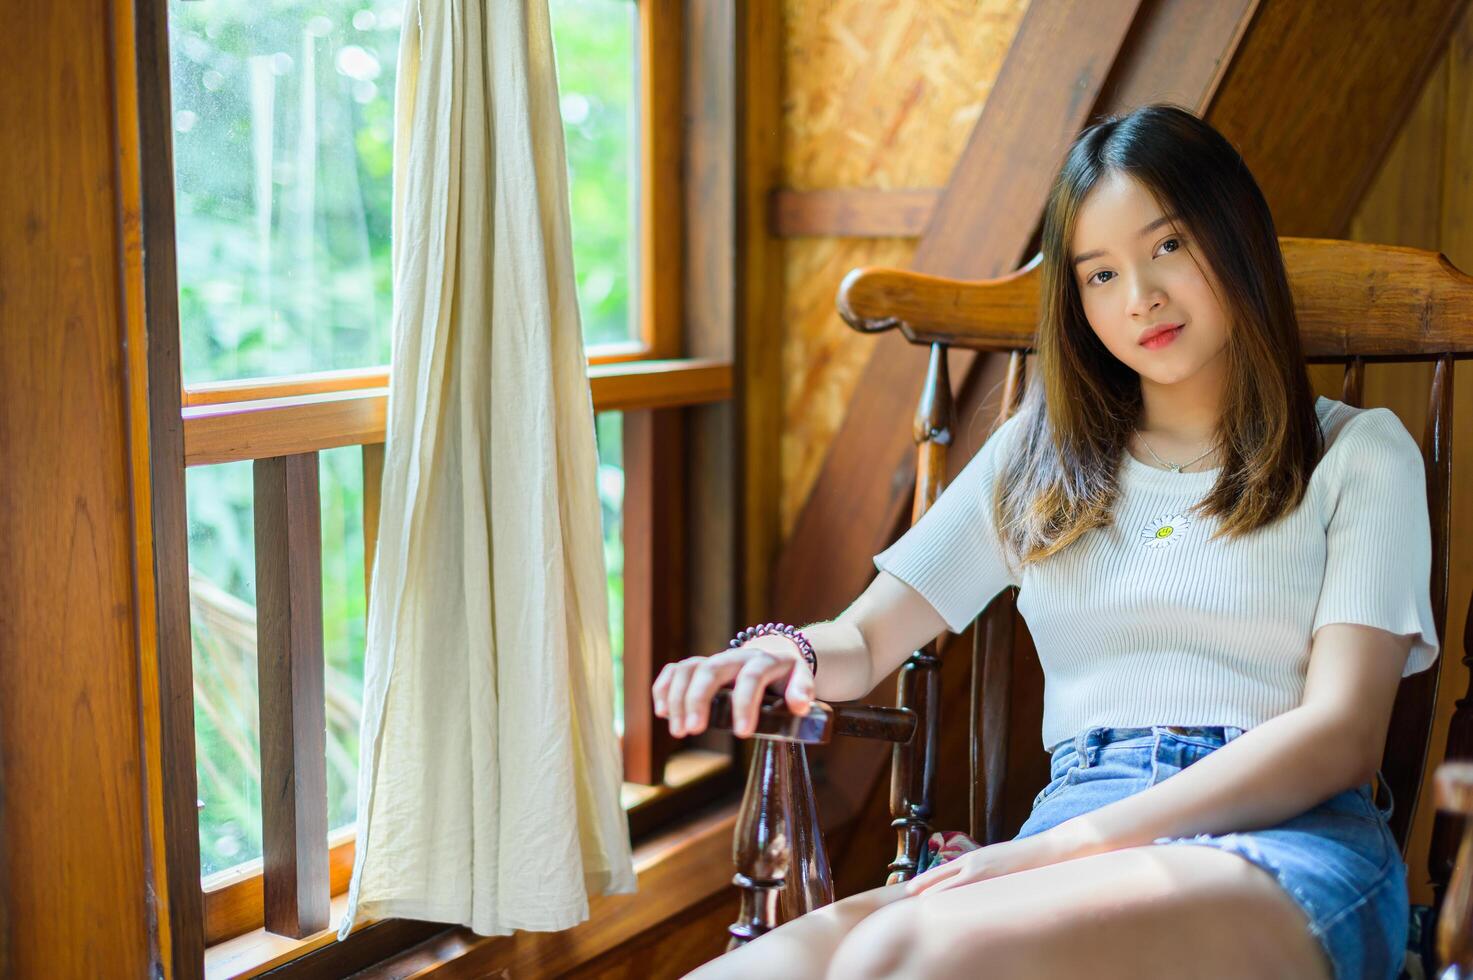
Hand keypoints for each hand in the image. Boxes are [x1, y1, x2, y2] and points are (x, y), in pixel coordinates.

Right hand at [652, 642, 814, 738]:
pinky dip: (664, 687)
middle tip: (693, 731)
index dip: (744, 703)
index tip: (741, 733)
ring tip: (678, 730)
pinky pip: (676, 669)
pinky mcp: (701, 667)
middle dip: (698, 699)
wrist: (775, 655)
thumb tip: (800, 707)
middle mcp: (735, 657)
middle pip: (710, 670)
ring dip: (677, 698)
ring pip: (689, 669)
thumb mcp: (801, 679)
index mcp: (762, 661)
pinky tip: (662, 711)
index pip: (751, 678)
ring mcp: (715, 660)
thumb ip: (803, 690)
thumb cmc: (787, 676)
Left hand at [903, 827, 1083, 896]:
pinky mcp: (991, 876)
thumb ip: (984, 872)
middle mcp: (973, 861)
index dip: (927, 878)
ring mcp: (982, 869)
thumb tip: (975, 883)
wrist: (1045, 850)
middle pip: (941, 874)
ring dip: (934, 893)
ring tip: (917, 903)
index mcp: (974, 858)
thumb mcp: (998, 863)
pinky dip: (953, 896)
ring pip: (950, 883)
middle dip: (923, 885)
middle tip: (905, 894)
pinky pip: (967, 889)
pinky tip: (943, 905)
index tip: (912, 887)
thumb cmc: (1023, 860)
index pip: (944, 870)